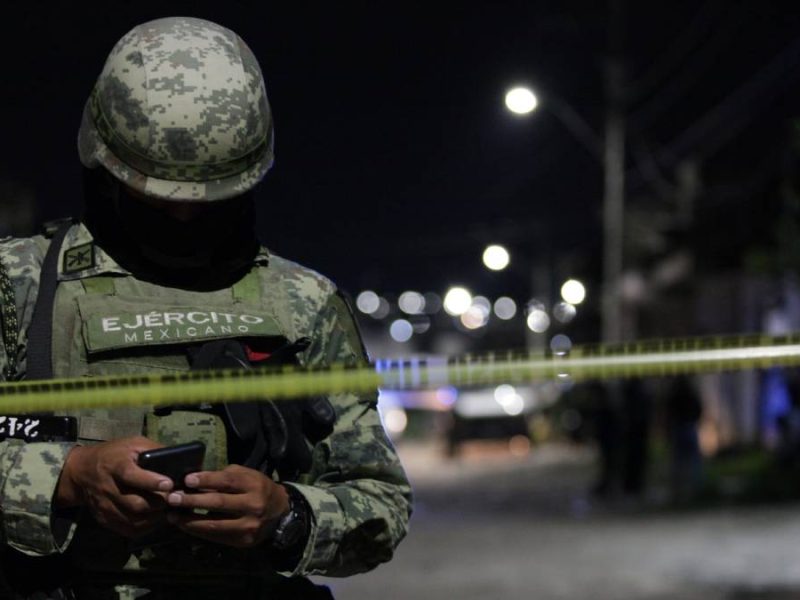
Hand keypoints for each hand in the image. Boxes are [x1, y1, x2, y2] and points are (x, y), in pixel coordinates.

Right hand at [56, 436, 173, 537]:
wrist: (82, 472)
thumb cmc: (114, 454)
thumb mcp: (132, 444)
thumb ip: (153, 449)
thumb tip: (177, 458)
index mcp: (116, 465)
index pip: (131, 476)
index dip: (151, 481)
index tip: (169, 484)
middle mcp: (108, 488)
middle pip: (135, 504)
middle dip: (159, 503)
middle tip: (175, 499)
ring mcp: (105, 506)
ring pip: (134, 520)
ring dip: (155, 517)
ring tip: (169, 509)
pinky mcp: (105, 519)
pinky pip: (128, 529)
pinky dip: (146, 527)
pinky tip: (156, 518)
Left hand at [165, 464, 289, 547]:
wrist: (279, 512)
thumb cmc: (257, 488)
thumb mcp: (246, 475)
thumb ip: (224, 477)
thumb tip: (194, 481)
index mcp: (254, 485)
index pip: (227, 481)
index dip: (206, 480)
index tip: (187, 480)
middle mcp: (253, 505)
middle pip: (218, 503)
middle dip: (192, 501)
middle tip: (172, 499)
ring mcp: (248, 526)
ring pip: (214, 525)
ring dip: (189, 521)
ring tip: (172, 516)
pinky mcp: (243, 541)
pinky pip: (216, 537)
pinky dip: (198, 531)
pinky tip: (185, 525)